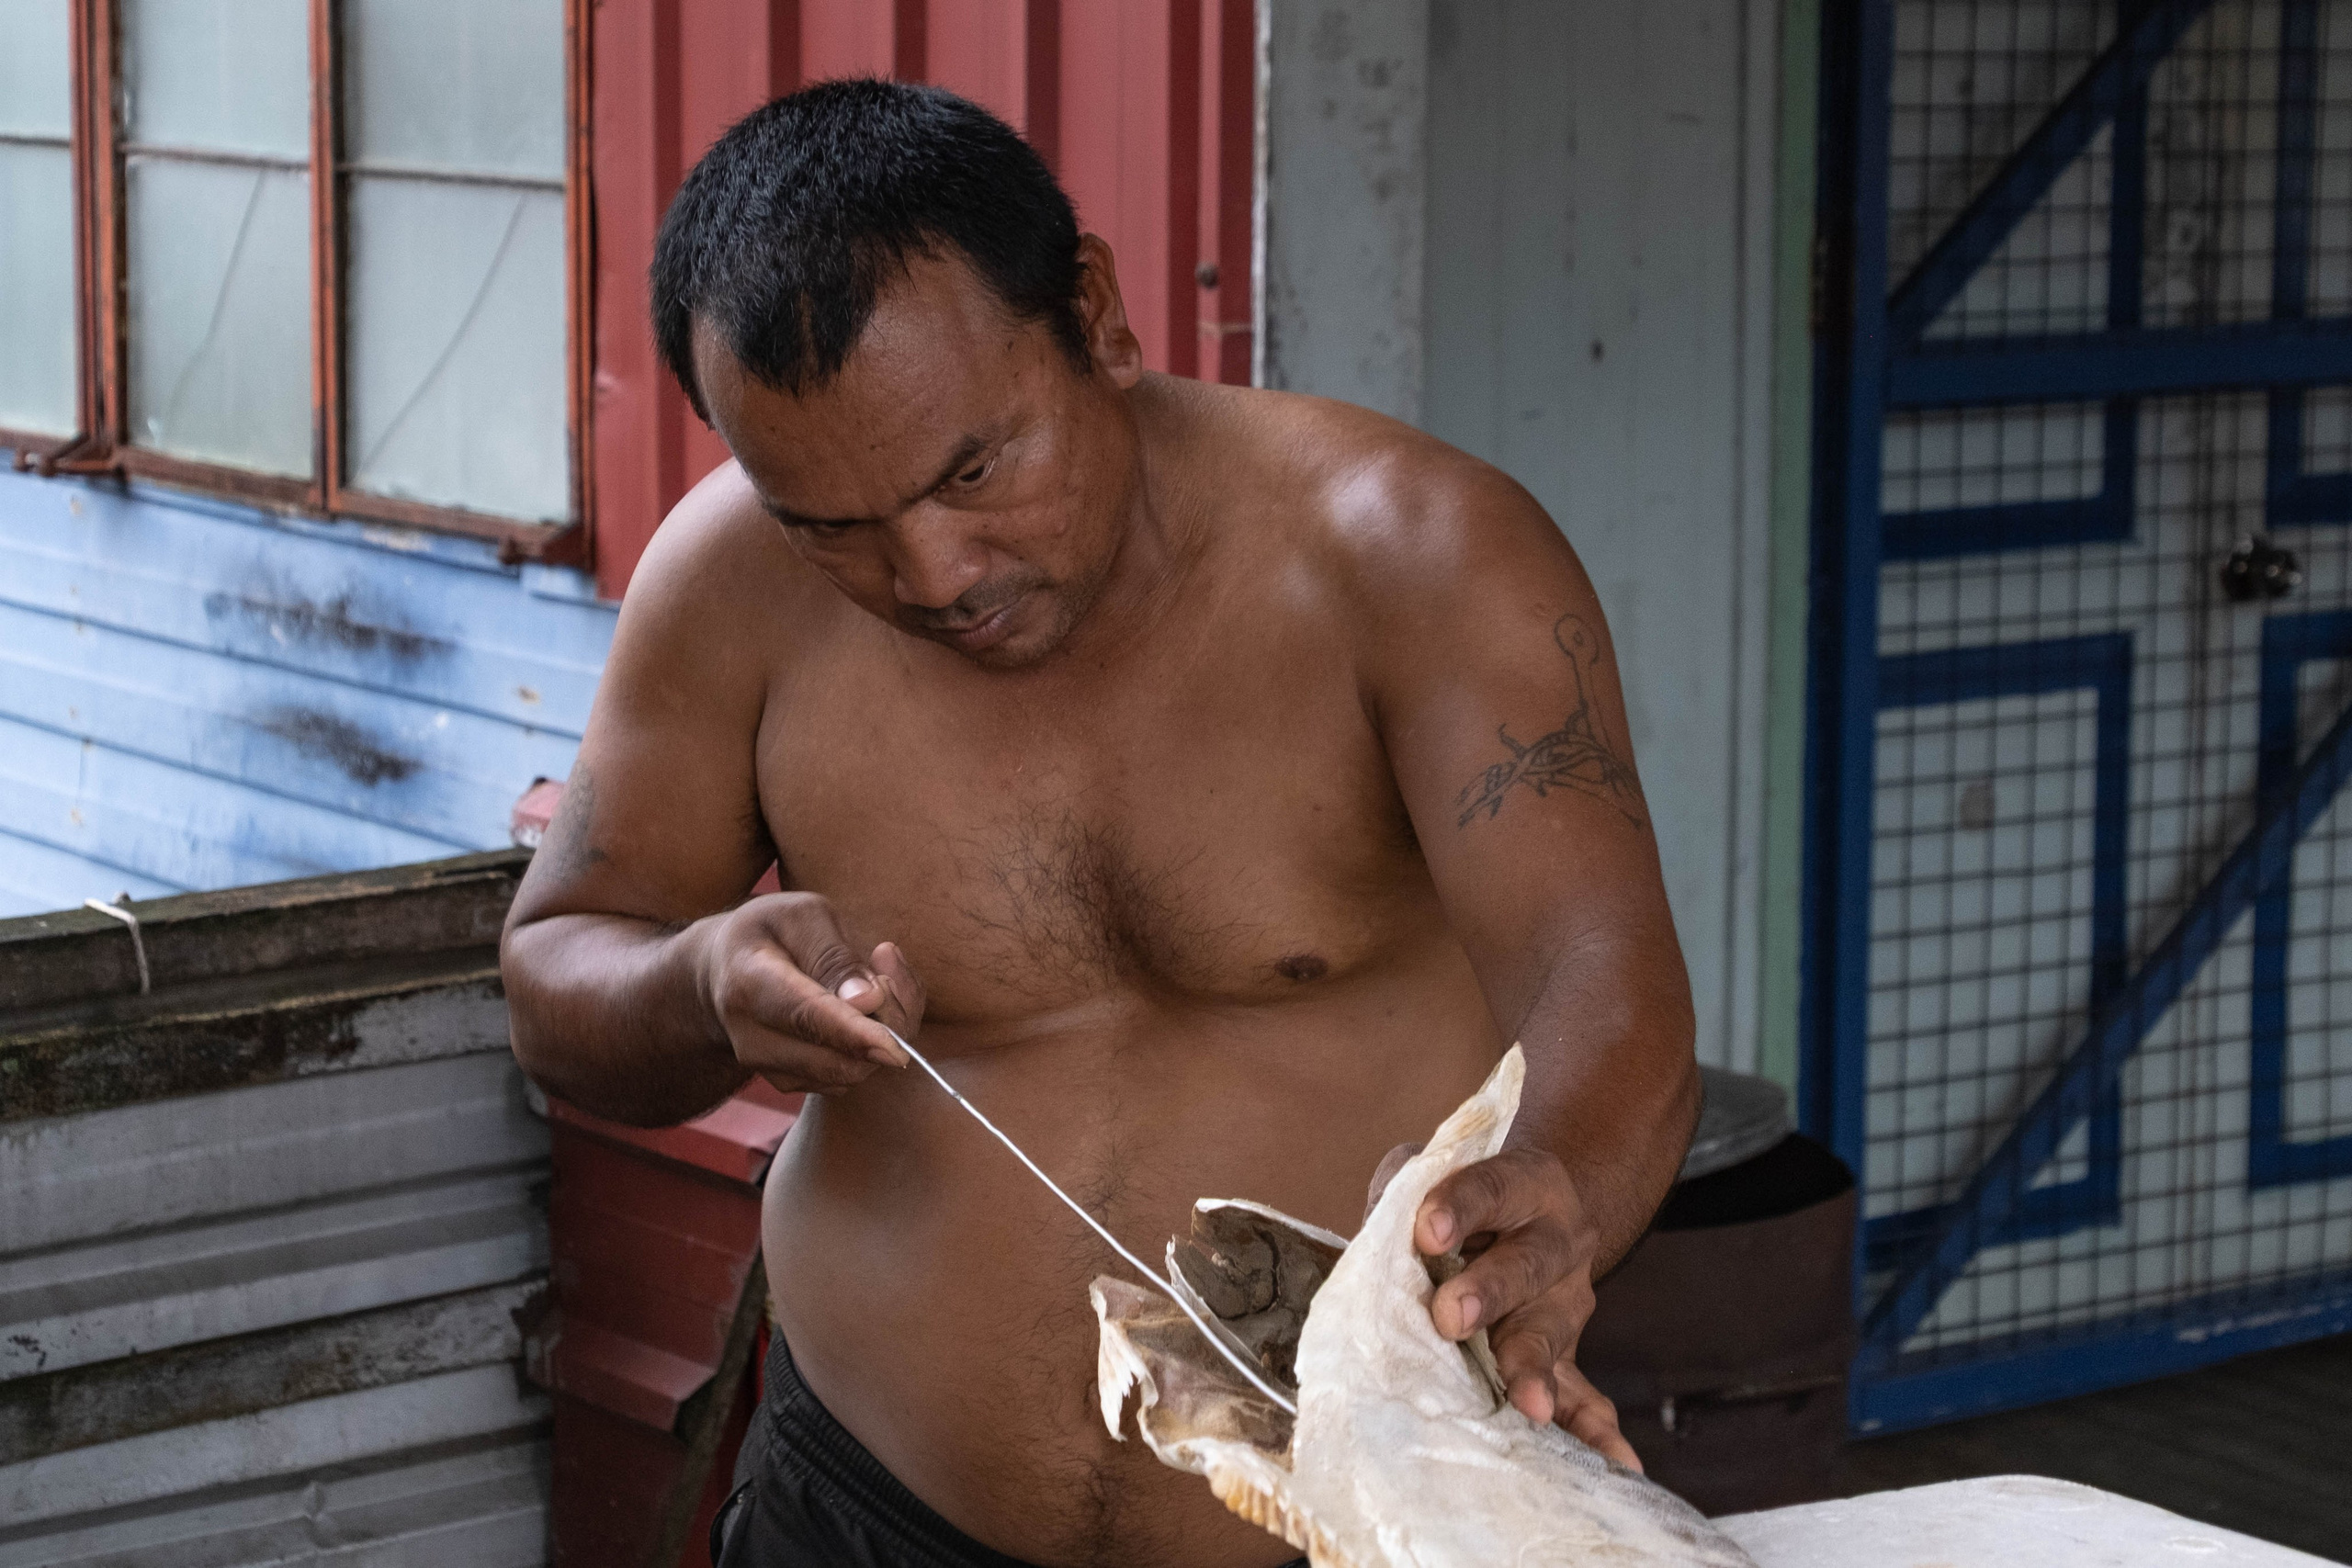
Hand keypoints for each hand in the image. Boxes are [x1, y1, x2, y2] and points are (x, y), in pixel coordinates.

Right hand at [696, 892, 925, 1093]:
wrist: (725, 970)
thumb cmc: (772, 933)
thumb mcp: (803, 916)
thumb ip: (837, 955)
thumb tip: (870, 1001)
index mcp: (749, 982)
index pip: (806, 1015)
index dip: (854, 1034)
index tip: (895, 1048)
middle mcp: (752, 1037)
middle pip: (835, 1057)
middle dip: (884, 1027)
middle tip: (888, 974)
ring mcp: (768, 1067)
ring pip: (848, 1072)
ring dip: (881, 1036)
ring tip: (873, 984)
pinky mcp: (790, 1081)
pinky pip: (848, 1076)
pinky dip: (870, 1048)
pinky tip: (862, 1009)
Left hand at [1367, 1142, 1638, 1471]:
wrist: (1530, 1218)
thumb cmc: (1458, 1207)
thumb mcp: (1428, 1181)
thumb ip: (1399, 1201)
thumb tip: (1376, 1246)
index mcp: (1526, 1184)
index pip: (1491, 1187)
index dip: (1459, 1207)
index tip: (1426, 1232)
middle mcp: (1558, 1239)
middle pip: (1525, 1264)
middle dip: (1489, 1291)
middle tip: (1451, 1317)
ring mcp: (1566, 1302)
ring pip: (1550, 1332)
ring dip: (1534, 1368)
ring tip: (1528, 1402)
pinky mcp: (1567, 1356)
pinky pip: (1584, 1396)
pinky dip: (1595, 1430)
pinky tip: (1615, 1460)